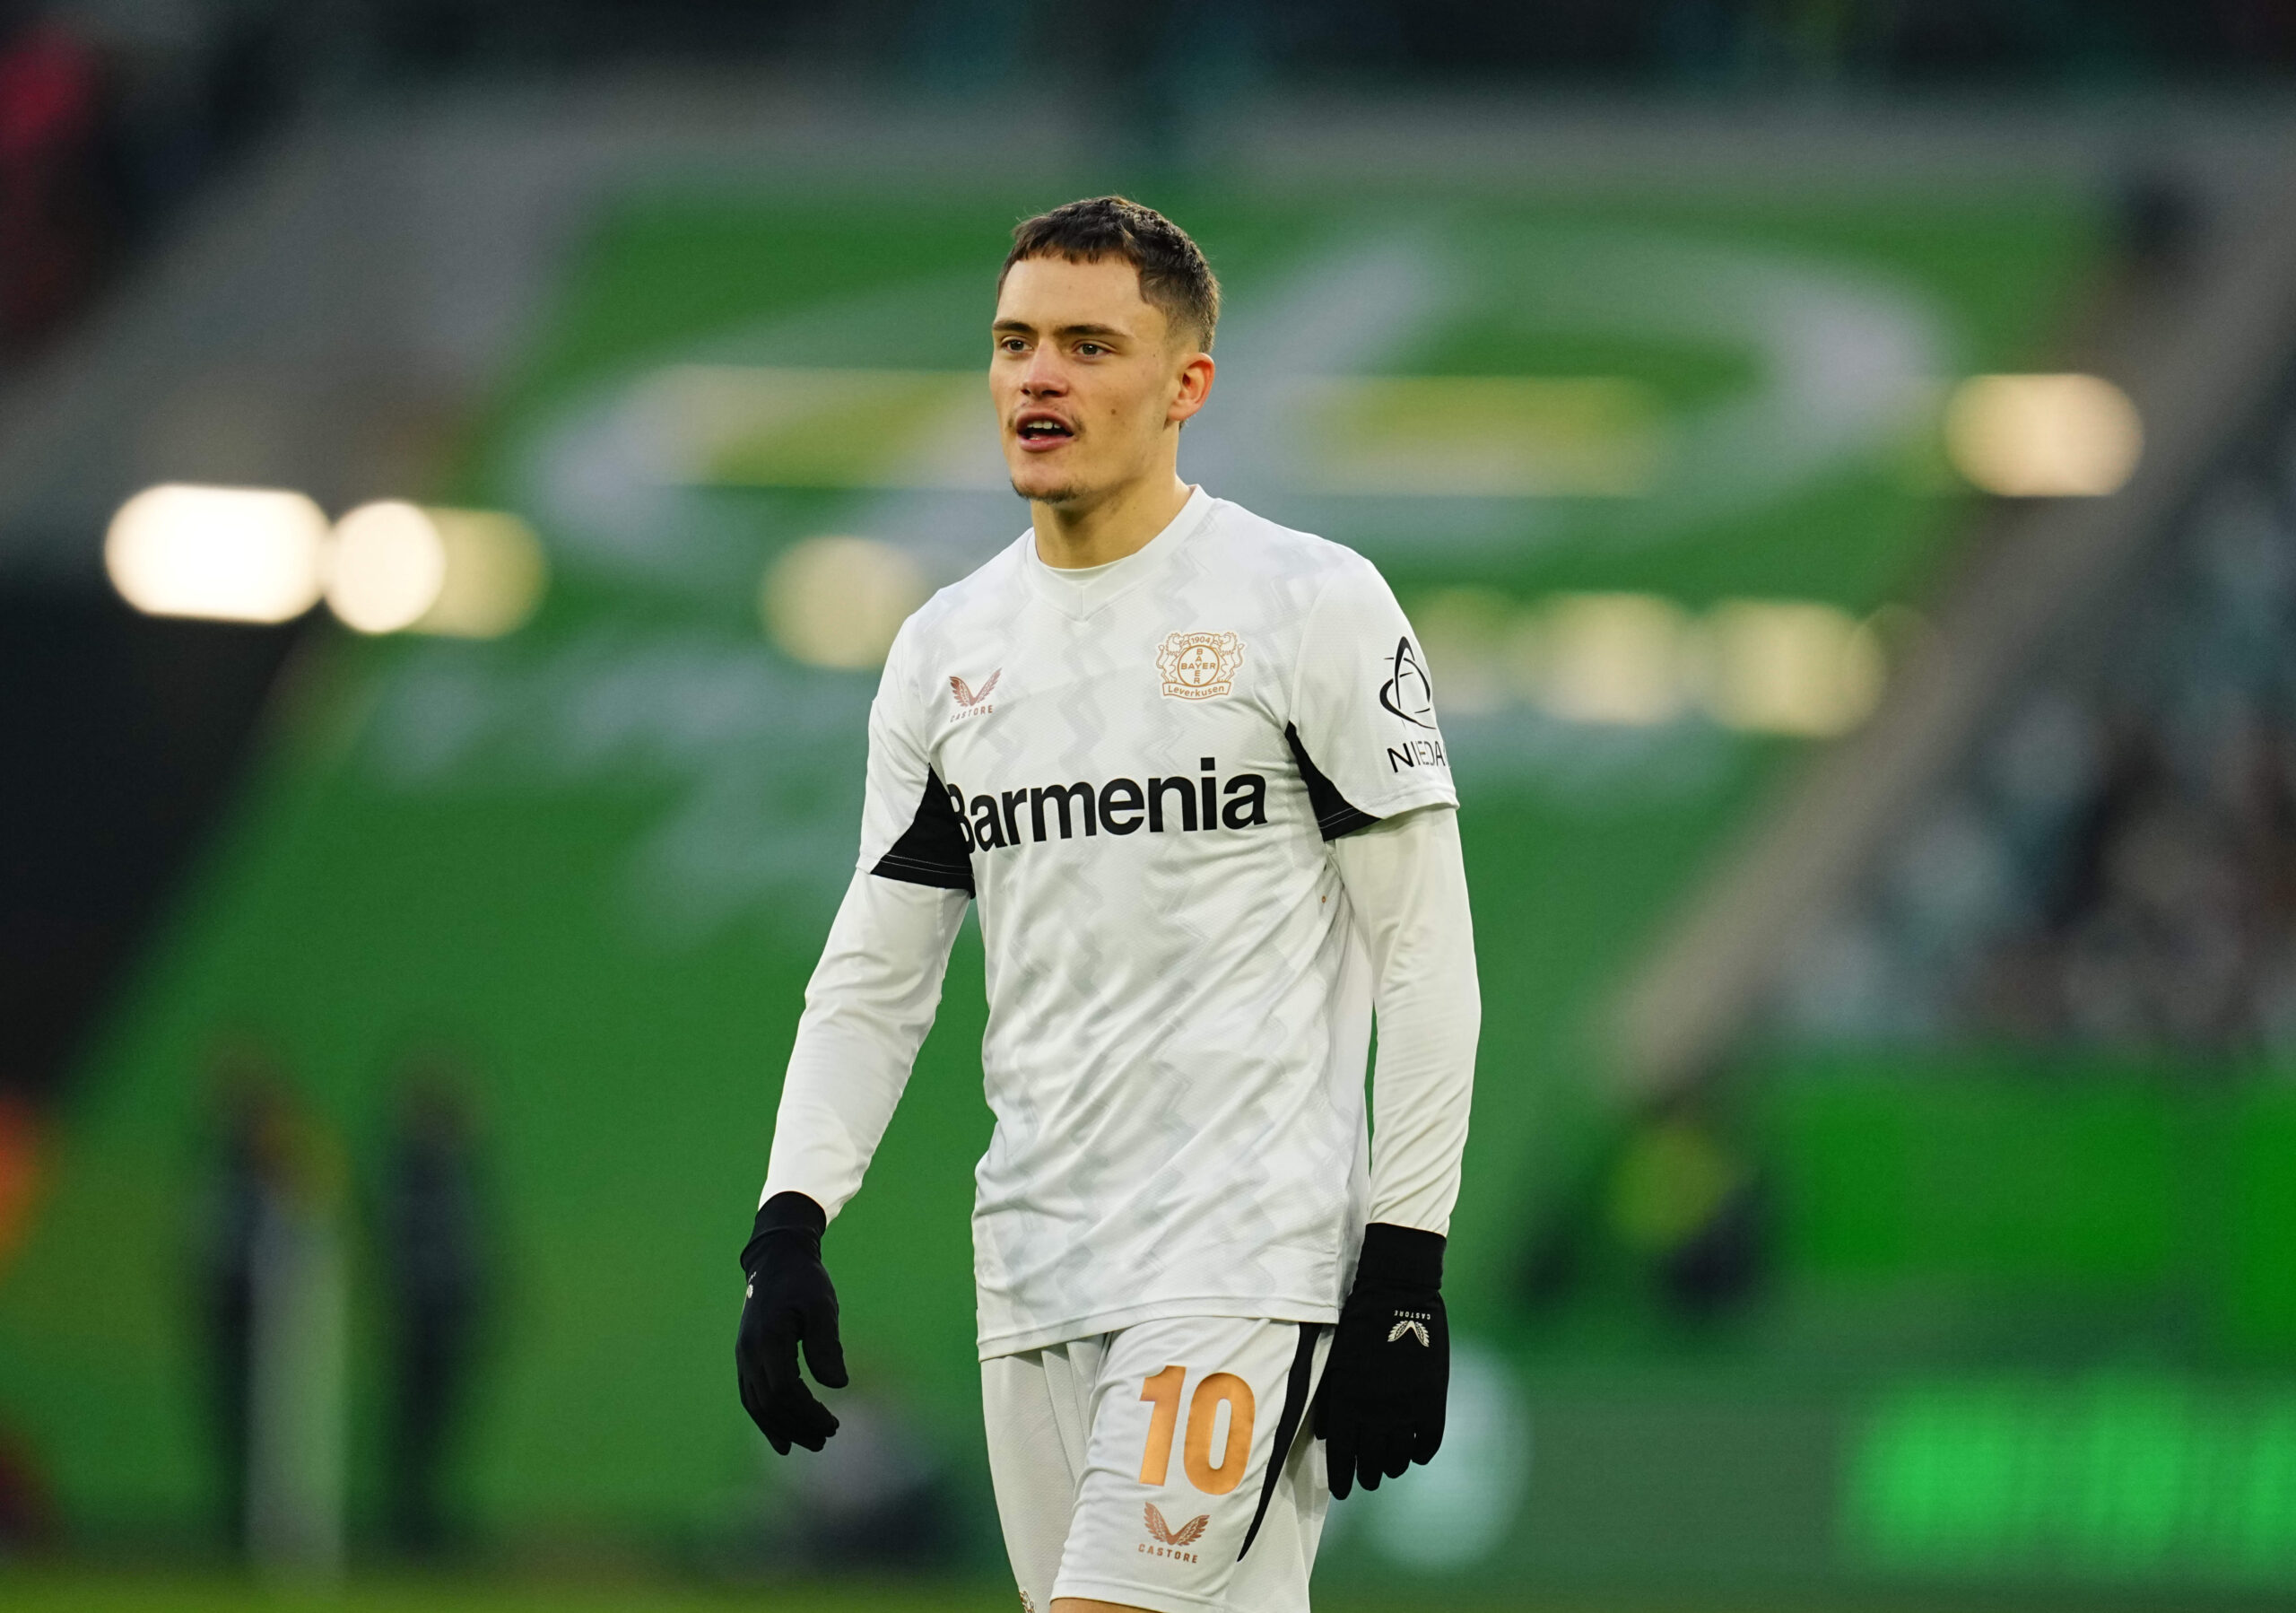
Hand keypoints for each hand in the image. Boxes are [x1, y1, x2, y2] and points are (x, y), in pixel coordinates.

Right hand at [735, 1191, 848, 1452]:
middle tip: (828, 1438)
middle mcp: (749, 1352)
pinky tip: (781, 1439)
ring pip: (757, 1405)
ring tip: (810, 1444)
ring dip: (782, 1428)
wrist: (776, 1259)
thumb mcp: (822, 1305)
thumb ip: (826, 1344)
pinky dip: (765, 1420)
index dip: (808, 1413)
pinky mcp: (745, 1358)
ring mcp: (743, 1356)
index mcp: (768, 1339)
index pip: (785, 1390)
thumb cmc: (804, 1280)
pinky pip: (750, 1397)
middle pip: (770, 1403)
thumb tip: (838, 1385)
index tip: (834, 1424)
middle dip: (799, 1426)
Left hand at [1314, 1222, 1446, 1497]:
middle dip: (1365, 1476)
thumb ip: (1331, 1401)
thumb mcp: (1336, 1362)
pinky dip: (1420, 1453)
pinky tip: (1414, 1452)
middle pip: (1370, 1462)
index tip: (1342, 1490)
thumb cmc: (1359, 1323)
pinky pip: (1427, 1444)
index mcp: (1348, 1402)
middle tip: (1365, 1479)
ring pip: (1399, 1459)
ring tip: (1388, 1468)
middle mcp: (1376, 1413)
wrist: (1399, 1293)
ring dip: (1391, 1467)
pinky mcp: (1433, 1401)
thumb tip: (1328, 1437)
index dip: (1341, 1478)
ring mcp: (1407, 1409)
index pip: (1342, 1456)